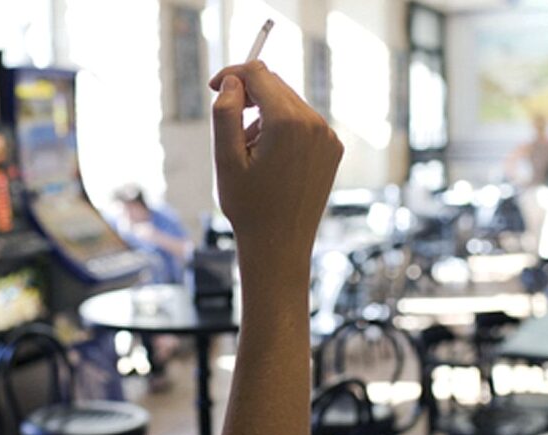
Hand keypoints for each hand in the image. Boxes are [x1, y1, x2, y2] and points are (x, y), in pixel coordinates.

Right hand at [209, 62, 342, 279]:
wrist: (279, 247)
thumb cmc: (250, 209)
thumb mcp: (225, 159)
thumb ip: (225, 113)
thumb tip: (232, 82)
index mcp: (288, 122)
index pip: (259, 74)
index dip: (232, 75)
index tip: (214, 88)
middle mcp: (315, 124)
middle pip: (275, 87)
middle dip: (248, 100)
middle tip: (231, 135)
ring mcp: (328, 137)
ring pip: (289, 105)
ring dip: (265, 118)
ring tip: (252, 156)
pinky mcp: (332, 150)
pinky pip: (303, 124)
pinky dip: (283, 131)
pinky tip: (271, 163)